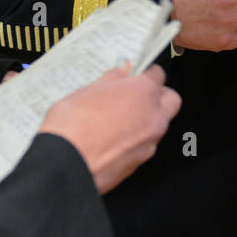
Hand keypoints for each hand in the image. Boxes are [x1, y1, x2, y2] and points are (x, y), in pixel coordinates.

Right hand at [39, 64, 180, 194]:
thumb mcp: (87, 91)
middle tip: (135, 96)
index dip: (146, 73)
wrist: (65, 165)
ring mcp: (149, 142)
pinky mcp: (140, 163)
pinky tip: (112, 140)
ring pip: (159, 125)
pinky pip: (144, 146)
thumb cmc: (73, 126)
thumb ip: (112, 79)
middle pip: (170, 100)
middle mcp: (153, 117)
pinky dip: (134, 141)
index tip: (136, 75)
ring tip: (117, 120)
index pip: (158, 75)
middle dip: (158, 96)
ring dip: (146, 120)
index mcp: (143, 93)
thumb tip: (122, 72)